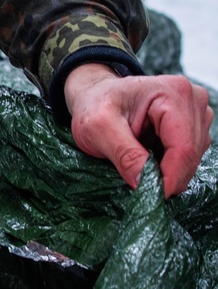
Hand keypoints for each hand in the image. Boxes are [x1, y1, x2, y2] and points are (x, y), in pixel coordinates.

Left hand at [64, 64, 212, 196]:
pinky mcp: (193, 124)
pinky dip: (170, 164)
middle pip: (191, 154)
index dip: (170, 178)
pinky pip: (190, 155)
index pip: (183, 147)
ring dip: (168, 169)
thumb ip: (123, 154)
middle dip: (168, 175)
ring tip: (139, 161)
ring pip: (193, 157)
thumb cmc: (94, 104)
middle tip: (140, 182)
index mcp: (171, 93)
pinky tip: (149, 156)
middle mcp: (191, 99)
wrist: (94, 96)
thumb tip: (145, 182)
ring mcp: (195, 111)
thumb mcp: (98, 127)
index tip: (153, 195)